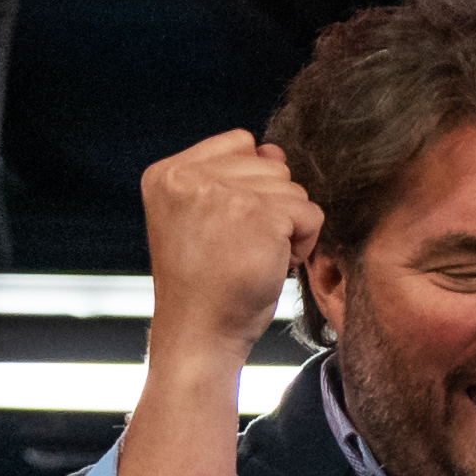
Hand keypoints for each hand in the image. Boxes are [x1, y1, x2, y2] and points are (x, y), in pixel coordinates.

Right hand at [141, 129, 318, 362]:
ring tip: (254, 256)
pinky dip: (303, 242)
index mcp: (166, 174)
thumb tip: (275, 150)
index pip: (238, 143)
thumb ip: (233, 177)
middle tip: (241, 247)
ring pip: (292, 188)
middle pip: (270, 165)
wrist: (199, 332)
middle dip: (270, 207)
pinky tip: (274, 264)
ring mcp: (224, 192)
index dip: (249, 184)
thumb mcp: (204, 218)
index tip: (230, 225)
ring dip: (287, 227)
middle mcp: (188, 177)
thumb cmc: (203, 283)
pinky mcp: (260, 214)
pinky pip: (309, 213)